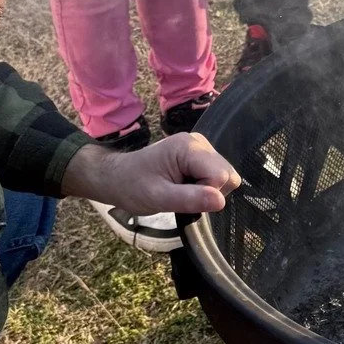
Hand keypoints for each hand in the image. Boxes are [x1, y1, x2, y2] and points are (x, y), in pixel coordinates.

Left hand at [63, 130, 239, 216]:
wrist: (116, 177)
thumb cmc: (132, 187)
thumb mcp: (157, 197)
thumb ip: (189, 199)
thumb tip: (220, 201)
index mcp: (188, 147)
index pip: (220, 175)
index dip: (206, 193)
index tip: (182, 197)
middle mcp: (199, 142)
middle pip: (227, 174)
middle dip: (210, 192)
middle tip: (181, 195)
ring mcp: (201, 147)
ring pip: (225, 175)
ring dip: (208, 190)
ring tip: (182, 191)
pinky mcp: (200, 155)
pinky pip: (217, 175)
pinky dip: (205, 186)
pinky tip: (186, 186)